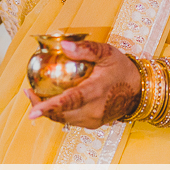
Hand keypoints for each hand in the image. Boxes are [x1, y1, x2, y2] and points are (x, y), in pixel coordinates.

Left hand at [26, 40, 140, 128]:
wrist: (140, 90)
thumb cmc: (122, 69)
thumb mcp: (107, 53)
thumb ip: (86, 49)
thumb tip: (64, 45)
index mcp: (96, 91)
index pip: (69, 101)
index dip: (49, 107)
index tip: (33, 111)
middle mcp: (94, 109)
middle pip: (61, 114)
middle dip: (42, 107)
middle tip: (29, 93)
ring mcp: (93, 119)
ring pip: (64, 119)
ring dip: (50, 111)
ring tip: (37, 96)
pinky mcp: (93, 124)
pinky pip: (71, 120)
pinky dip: (61, 113)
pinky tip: (55, 102)